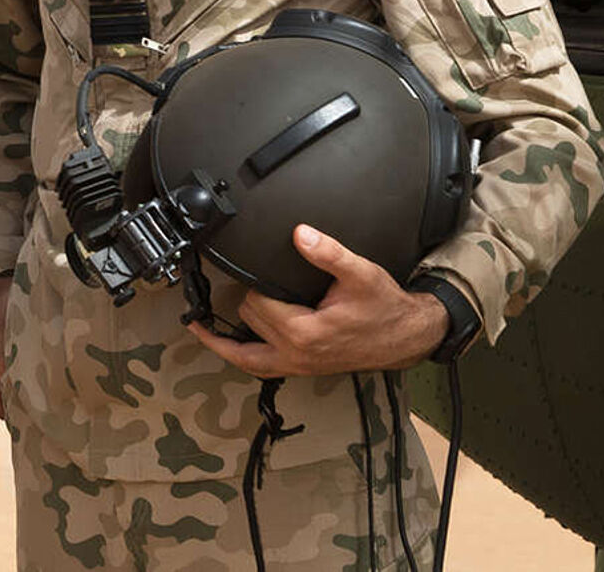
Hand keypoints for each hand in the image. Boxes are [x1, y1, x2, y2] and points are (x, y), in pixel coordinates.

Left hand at [187, 224, 449, 376]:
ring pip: (244, 355)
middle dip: (249, 298)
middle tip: (249, 279)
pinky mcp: (301, 369)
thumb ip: (329, 253)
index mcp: (305, 333)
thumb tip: (300, 234)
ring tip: (198, 323)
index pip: (258, 302)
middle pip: (249, 320)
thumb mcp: (361, 274)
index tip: (260, 266)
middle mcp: (296, 354)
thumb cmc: (384, 308)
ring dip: (224, 338)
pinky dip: (236, 356)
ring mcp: (297, 366)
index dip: (257, 282)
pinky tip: (221, 343)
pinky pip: (258, 368)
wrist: (406, 336)